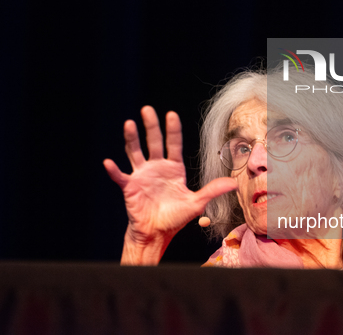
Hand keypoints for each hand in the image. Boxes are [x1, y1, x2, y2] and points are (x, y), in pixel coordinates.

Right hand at [103, 106, 236, 263]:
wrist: (156, 233)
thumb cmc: (175, 217)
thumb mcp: (196, 202)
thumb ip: (213, 190)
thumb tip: (233, 183)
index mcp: (173, 169)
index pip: (174, 144)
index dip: (173, 130)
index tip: (171, 114)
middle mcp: (157, 168)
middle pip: (153, 142)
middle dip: (151, 126)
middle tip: (147, 109)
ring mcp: (142, 175)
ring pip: (135, 153)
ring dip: (131, 139)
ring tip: (129, 124)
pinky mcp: (130, 187)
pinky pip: (120, 176)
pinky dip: (114, 170)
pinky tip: (108, 162)